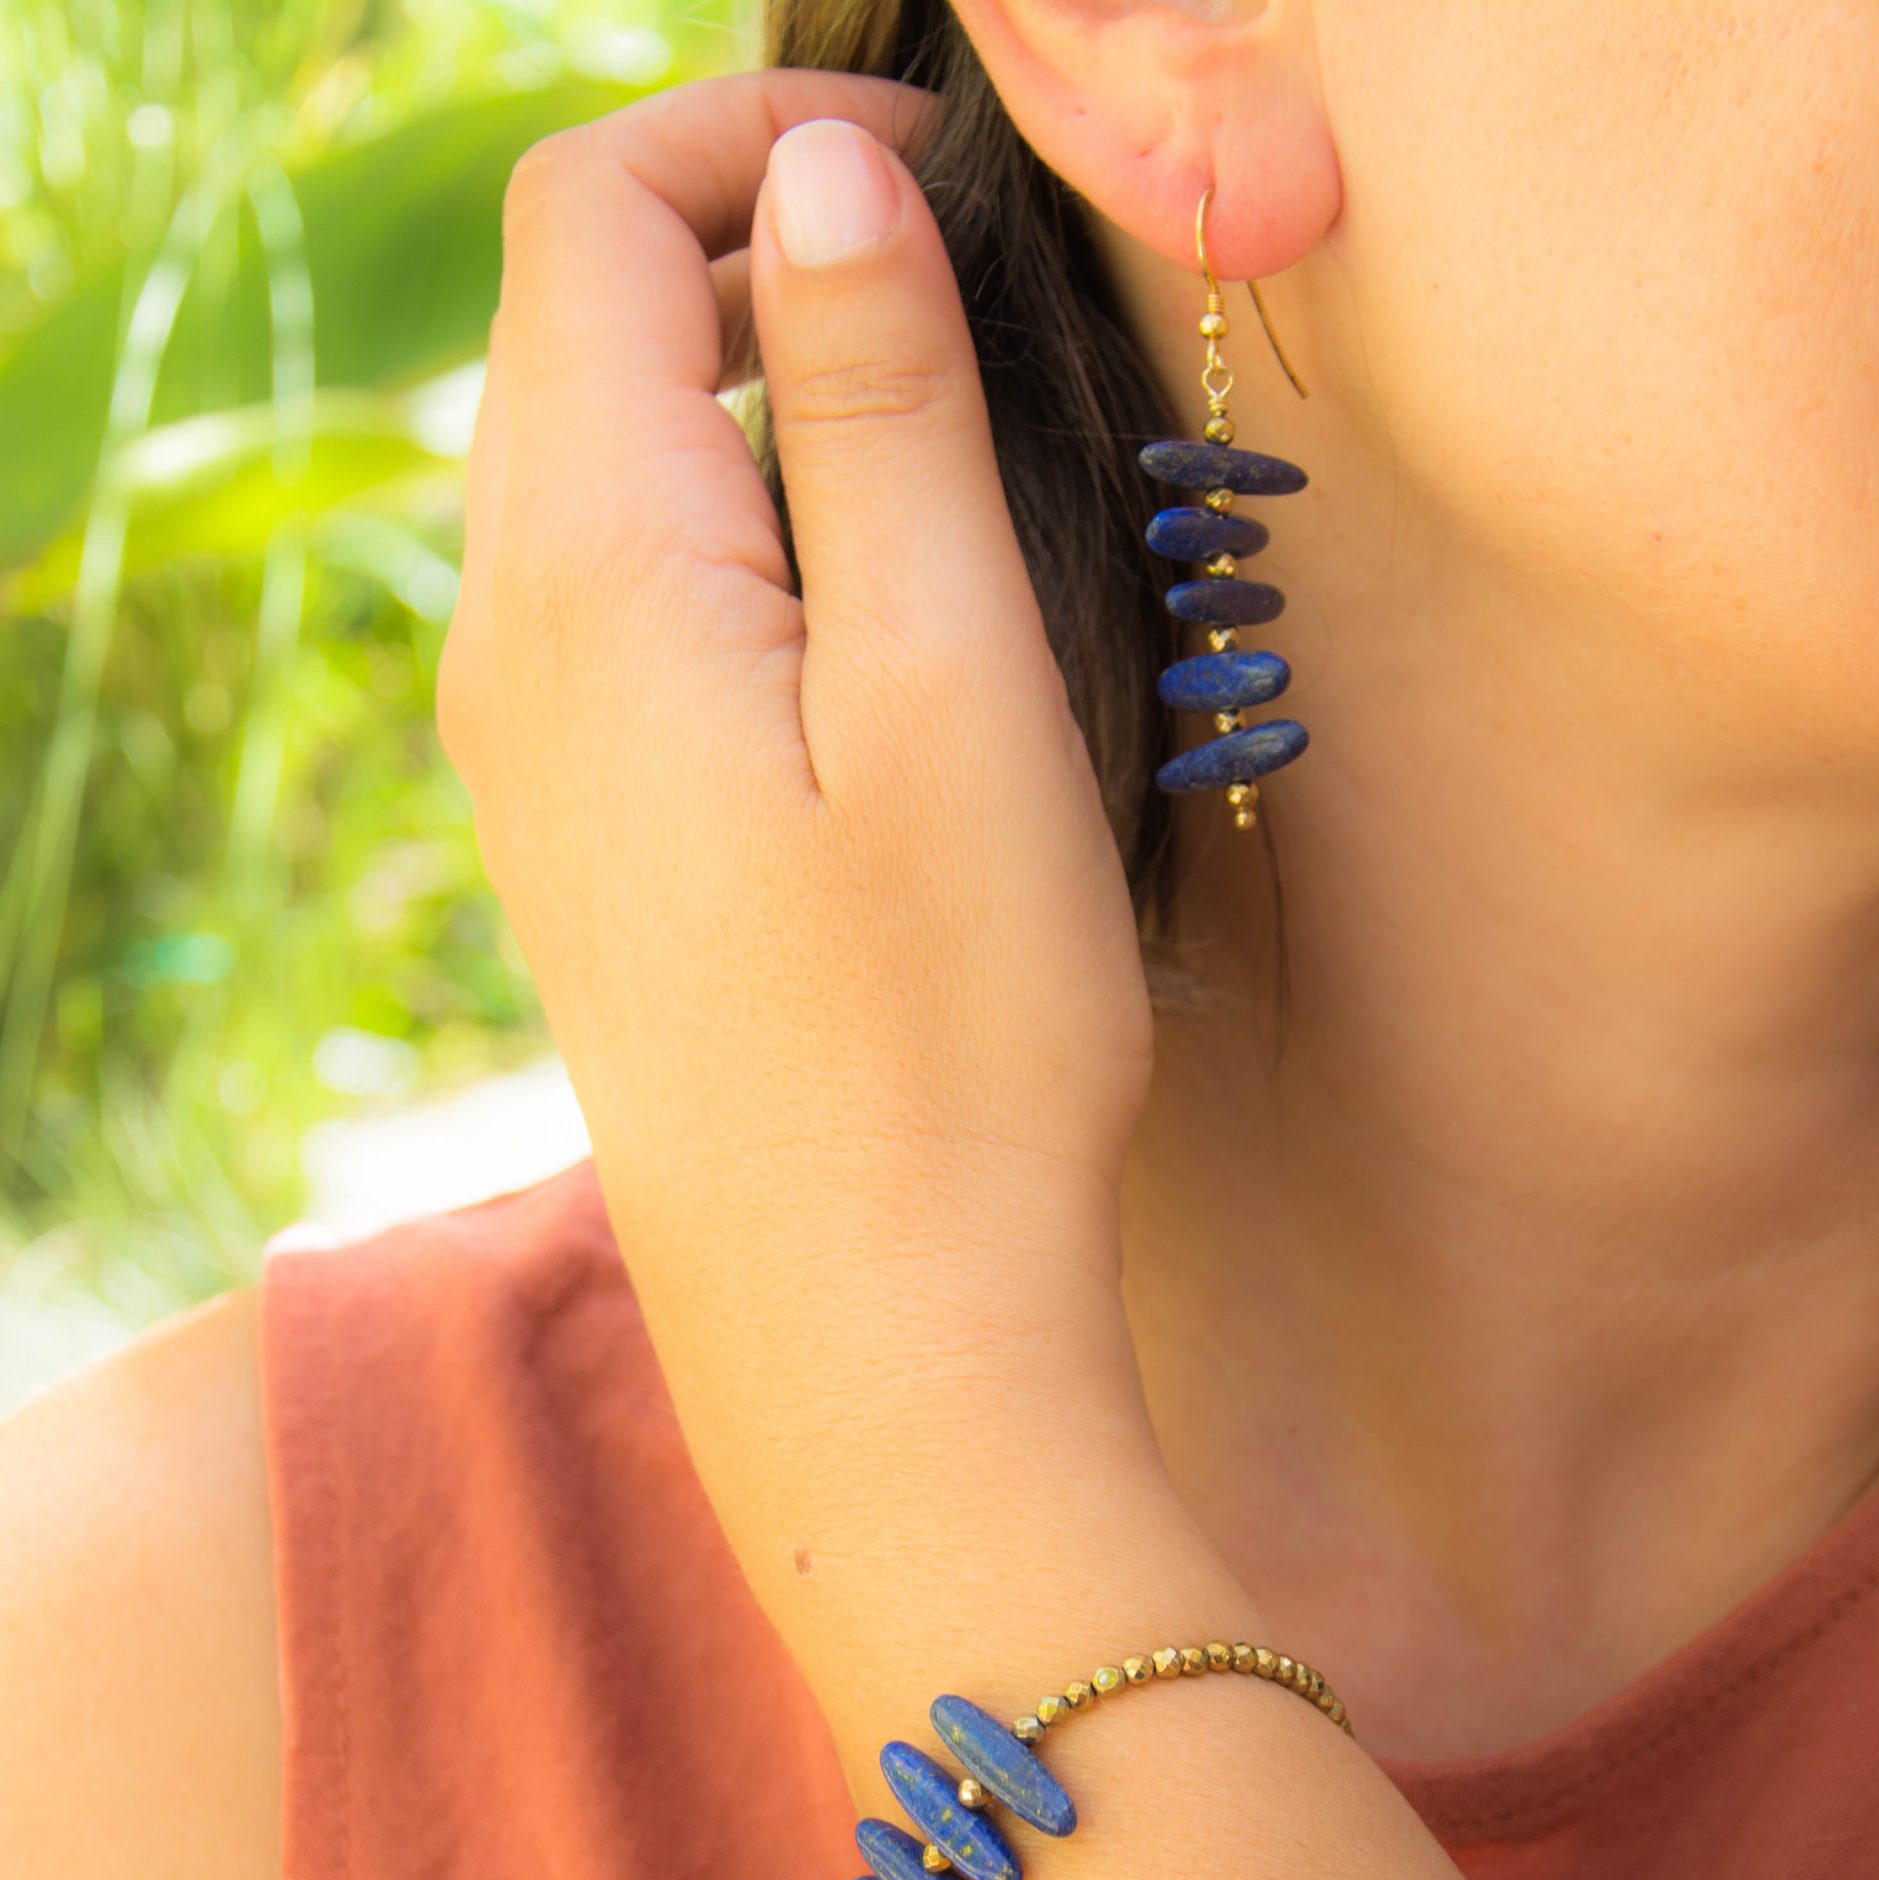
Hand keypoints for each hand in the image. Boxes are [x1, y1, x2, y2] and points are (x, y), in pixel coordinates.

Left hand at [435, 72, 1237, 1726]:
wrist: (874, 1334)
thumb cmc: (946, 1035)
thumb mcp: (955, 690)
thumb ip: (883, 414)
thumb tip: (834, 187)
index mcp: (590, 572)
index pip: (596, 218)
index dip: (759, 134)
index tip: (940, 168)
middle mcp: (511, 645)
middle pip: (574, 328)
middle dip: (747, 239)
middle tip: (956, 279)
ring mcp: (534, 756)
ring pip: (596, 465)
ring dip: (742, 387)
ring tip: (931, 425)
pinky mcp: (589, 844)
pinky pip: (619, 603)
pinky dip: (730, 524)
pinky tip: (861, 605)